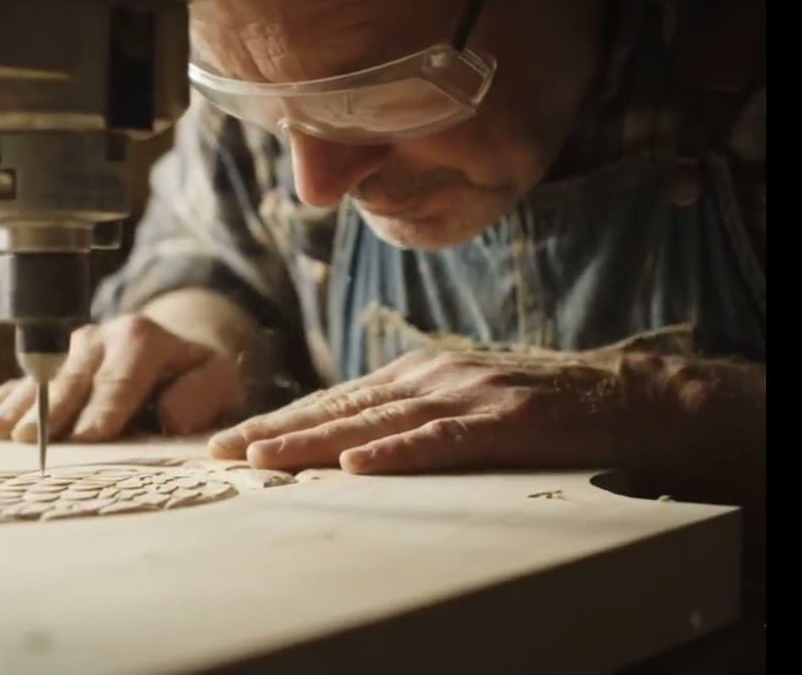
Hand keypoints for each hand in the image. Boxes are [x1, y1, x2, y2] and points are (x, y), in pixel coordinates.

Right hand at [0, 314, 246, 442]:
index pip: (120, 381)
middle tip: (28, 441)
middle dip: (49, 412)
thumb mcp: (219, 379)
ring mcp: (69, 351)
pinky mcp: (49, 366)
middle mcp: (99, 339)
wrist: (175, 350)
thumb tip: (171, 416)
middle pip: (71, 381)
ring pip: (38, 382)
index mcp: (142, 340)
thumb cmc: (197, 376)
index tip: (86, 438)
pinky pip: (17, 383)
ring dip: (12, 408)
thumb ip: (201, 395)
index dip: (102, 410)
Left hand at [208, 349, 669, 474]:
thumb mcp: (460, 400)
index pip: (332, 400)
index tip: (231, 440)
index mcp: (415, 374)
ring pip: (373, 422)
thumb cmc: (535, 405)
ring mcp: (462, 395)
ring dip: (313, 442)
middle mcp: (428, 378)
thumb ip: (409, 413)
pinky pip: (438, 440)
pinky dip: (396, 453)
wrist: (620, 396)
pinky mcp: (500, 421)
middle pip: (337, 408)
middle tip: (221, 451)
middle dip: (274, 430)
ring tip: (262, 458)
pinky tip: (357, 466)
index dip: (279, 420)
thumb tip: (349, 439)